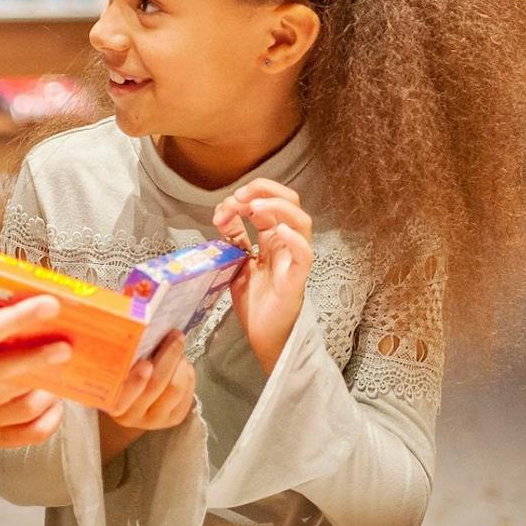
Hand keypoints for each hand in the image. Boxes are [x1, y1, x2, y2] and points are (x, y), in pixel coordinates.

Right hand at [96, 331, 195, 461]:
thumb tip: (140, 330)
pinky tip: (181, 364)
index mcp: (112, 404)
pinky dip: (187, 373)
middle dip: (169, 356)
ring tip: (177, 348)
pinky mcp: (173, 419)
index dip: (136, 382)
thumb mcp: (116, 370)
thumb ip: (123, 357)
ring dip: (180, 363)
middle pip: (156, 385)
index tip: (145, 363)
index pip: (124, 396)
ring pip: (175, 388)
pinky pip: (187, 393)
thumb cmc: (122, 377)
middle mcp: (131, 416)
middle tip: (175, 335)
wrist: (131, 403)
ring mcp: (154, 420)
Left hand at [213, 180, 313, 374]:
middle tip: (239, 197)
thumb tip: (222, 214)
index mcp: (272, 238)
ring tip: (253, 206)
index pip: (265, 202)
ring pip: (301, 220)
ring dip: (277, 206)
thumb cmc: (255, 302)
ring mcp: (294, 258)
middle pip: (289, 200)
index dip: (242, 198)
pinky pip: (304, 254)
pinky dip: (294, 238)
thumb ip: (233, 239)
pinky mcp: (296, 278)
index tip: (221, 210)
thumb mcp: (237, 263)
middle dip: (264, 189)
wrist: (263, 336)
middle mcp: (286, 243)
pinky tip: (278, 231)